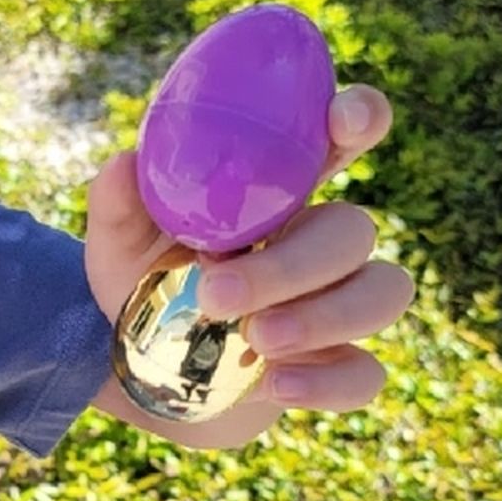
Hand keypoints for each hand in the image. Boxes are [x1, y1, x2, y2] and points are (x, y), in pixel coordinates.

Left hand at [84, 84, 415, 447]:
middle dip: (291, 264)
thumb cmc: (146, 284)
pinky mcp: (335, 367)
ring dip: (322, 316)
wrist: (146, 369)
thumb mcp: (120, 242)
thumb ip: (119, 203)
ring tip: (254, 338)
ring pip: (382, 292)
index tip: (346, 120)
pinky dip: (326, 381)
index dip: (359, 118)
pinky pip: (366, 373)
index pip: (335, 142)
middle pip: (352, 230)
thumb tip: (125, 163)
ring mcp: (336, 305)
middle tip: (216, 293)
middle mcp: (317, 243)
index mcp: (273, 195)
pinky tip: (274, 382)